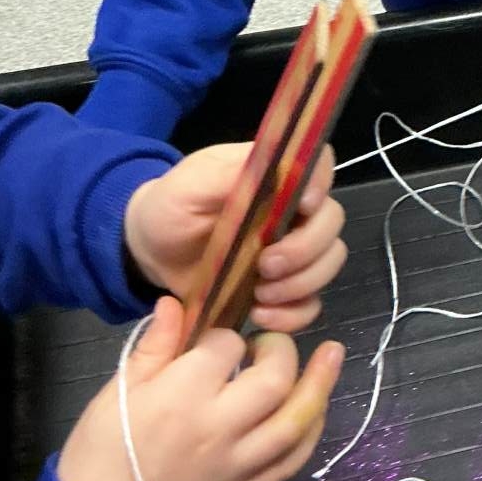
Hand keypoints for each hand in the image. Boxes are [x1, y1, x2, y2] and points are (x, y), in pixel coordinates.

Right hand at [58, 295, 344, 480]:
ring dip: (319, 386)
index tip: (214, 342)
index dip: (225, 337)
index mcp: (182, 396)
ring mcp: (236, 464)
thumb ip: (154, 346)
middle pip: (274, 380)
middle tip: (267, 346)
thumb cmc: (101, 453)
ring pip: (294, 423)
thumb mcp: (118, 390)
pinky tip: (315, 411)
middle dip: (280, 352)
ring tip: (334, 354)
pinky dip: (309, 433)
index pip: (226, 347)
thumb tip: (175, 302)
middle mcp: (219, 428)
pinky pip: (288, 462)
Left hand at [124, 143, 346, 333]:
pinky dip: (294, 314)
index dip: (322, 183)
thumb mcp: (191, 183)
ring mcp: (291, 251)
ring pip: (328, 263)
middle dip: (306, 249)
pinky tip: (259, 315)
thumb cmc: (171, 207)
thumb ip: (232, 172)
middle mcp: (292, 211)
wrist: (150, 251)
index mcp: (275, 176)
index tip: (304, 206)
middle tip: (265, 266)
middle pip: (331, 222)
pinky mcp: (282, 289)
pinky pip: (310, 303)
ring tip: (259, 295)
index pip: (320, 166)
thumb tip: (278, 165)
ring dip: (301, 283)